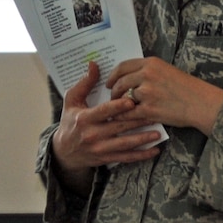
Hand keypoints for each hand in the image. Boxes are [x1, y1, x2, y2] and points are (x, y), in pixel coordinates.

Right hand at [50, 60, 165, 184]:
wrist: (64, 152)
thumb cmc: (70, 121)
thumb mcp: (72, 100)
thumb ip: (85, 83)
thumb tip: (94, 64)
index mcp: (84, 119)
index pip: (103, 112)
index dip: (118, 107)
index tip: (132, 101)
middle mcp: (93, 135)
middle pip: (118, 126)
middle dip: (137, 120)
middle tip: (154, 113)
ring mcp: (100, 148)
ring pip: (125, 144)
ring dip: (142, 139)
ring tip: (158, 132)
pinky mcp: (106, 158)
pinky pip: (126, 158)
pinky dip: (141, 155)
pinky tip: (154, 150)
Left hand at [102, 56, 222, 134]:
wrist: (201, 103)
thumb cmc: (187, 88)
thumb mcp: (167, 70)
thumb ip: (149, 71)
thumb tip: (130, 78)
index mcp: (151, 63)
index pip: (123, 66)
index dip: (113, 75)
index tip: (109, 82)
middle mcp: (147, 75)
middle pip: (120, 82)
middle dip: (114, 91)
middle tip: (113, 97)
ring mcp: (147, 93)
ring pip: (123, 98)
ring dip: (118, 104)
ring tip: (119, 108)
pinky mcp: (148, 109)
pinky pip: (128, 113)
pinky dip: (123, 116)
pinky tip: (122, 117)